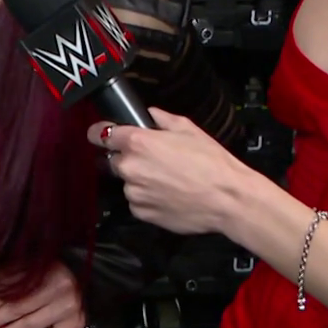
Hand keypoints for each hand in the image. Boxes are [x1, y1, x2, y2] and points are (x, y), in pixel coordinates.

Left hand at [0, 262, 85, 327]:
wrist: (85, 277)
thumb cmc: (50, 272)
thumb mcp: (27, 267)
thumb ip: (7, 281)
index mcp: (42, 271)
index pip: (9, 292)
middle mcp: (57, 289)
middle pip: (16, 310)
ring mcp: (67, 309)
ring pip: (28, 326)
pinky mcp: (75, 325)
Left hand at [96, 110, 251, 236]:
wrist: (228, 199)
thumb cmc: (211, 162)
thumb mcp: (189, 129)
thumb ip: (162, 119)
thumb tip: (149, 114)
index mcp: (137, 142)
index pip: (100, 134)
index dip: (100, 132)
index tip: (102, 134)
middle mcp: (129, 167)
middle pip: (114, 159)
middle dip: (128, 159)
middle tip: (154, 161)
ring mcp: (134, 192)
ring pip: (127, 182)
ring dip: (139, 180)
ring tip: (167, 181)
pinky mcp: (141, 212)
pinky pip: (137, 202)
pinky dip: (147, 199)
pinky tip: (169, 196)